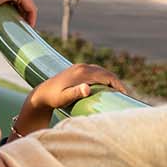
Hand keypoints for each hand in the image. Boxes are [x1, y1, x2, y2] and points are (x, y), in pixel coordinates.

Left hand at [0, 0, 38, 25]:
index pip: (30, 3)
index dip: (32, 17)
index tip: (29, 28)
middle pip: (26, 4)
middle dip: (27, 16)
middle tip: (25, 29)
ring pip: (19, 5)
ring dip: (21, 15)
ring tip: (19, 26)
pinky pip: (12, 5)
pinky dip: (14, 13)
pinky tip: (11, 19)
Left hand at [13, 63, 132, 136]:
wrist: (41, 93)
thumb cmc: (52, 98)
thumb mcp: (63, 98)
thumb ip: (75, 93)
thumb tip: (87, 88)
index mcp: (82, 73)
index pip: (107, 76)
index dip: (118, 85)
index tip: (125, 95)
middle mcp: (82, 67)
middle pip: (106, 73)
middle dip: (117, 83)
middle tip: (125, 95)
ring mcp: (80, 68)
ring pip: (101, 72)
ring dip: (111, 80)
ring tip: (118, 93)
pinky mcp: (77, 70)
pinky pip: (95, 73)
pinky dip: (103, 79)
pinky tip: (105, 88)